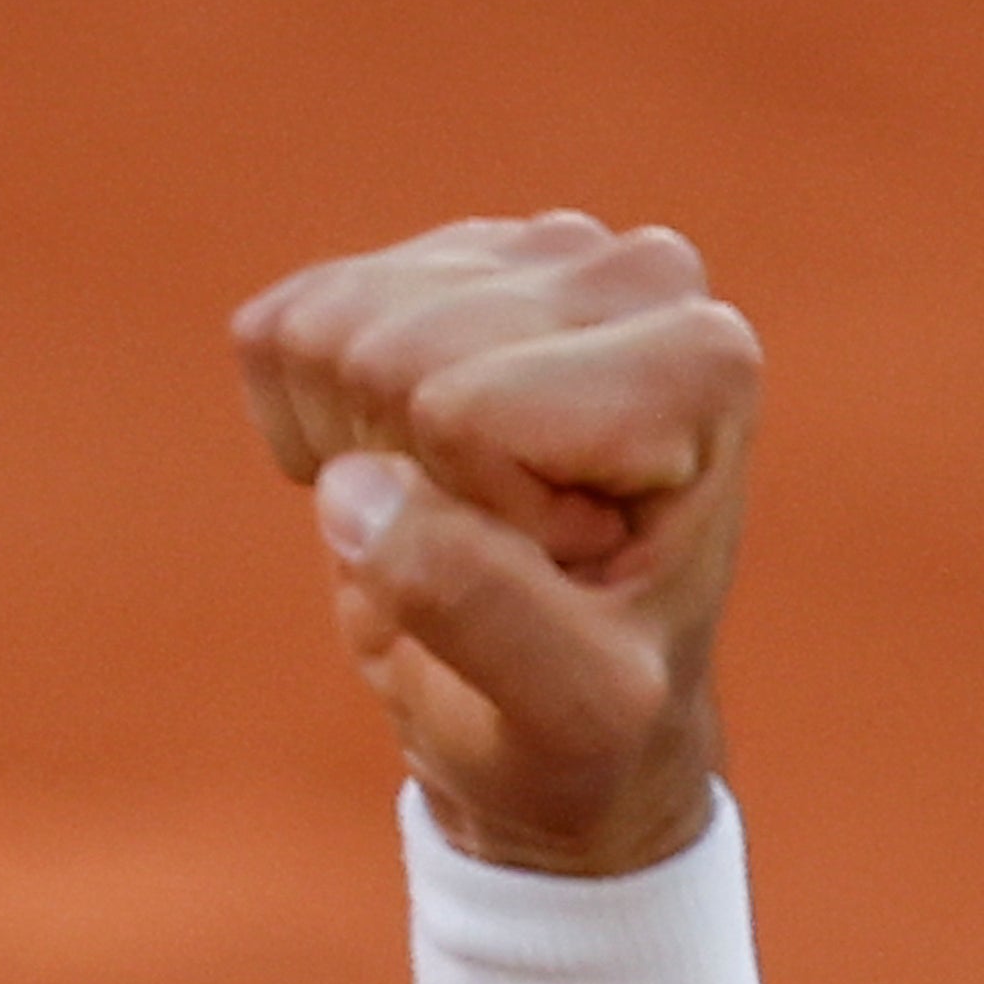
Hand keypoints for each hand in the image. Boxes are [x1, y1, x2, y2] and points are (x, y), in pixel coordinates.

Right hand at [231, 212, 761, 874]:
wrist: (561, 730)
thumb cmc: (593, 728)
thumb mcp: (571, 713)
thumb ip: (483, 612)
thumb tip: (355, 491)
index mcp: (705, 357)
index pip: (466, 412)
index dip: (487, 520)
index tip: (569, 568)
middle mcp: (630, 272)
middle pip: (389, 355)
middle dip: (418, 481)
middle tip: (509, 550)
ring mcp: (524, 254)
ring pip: (324, 332)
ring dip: (360, 453)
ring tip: (464, 516)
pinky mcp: (423, 267)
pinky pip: (277, 330)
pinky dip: (308, 429)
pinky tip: (406, 477)